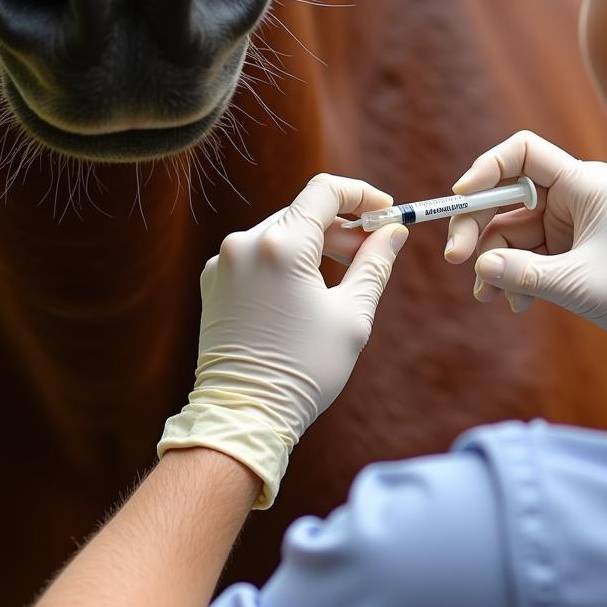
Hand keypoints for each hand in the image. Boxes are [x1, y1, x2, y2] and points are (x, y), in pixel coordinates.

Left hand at [158, 174, 408, 508]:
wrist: (244, 416)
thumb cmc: (302, 369)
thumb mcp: (352, 316)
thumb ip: (374, 264)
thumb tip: (393, 233)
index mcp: (281, 246)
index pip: (325, 191)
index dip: (361, 195)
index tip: (384, 211)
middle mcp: (245, 244)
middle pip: (303, 213)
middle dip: (342, 226)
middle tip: (373, 250)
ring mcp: (224, 262)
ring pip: (280, 233)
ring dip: (315, 244)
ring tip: (343, 275)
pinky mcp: (213, 282)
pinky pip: (258, 255)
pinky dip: (286, 261)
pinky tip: (306, 291)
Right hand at [444, 131, 606, 359]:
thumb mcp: (580, 284)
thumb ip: (524, 274)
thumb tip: (480, 267)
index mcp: (583, 184)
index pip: (521, 153)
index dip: (485, 170)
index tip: (460, 200)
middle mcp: (573, 195)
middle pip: (505, 196)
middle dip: (478, 227)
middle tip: (456, 259)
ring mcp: (570, 223)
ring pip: (510, 231)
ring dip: (495, 263)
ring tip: (491, 296)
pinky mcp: (570, 249)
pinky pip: (526, 255)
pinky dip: (514, 276)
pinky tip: (515, 302)